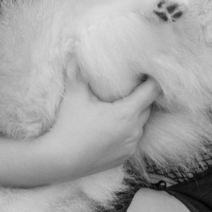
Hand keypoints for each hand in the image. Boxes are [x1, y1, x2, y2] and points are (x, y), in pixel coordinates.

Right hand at [34, 78, 159, 180]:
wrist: (59, 160)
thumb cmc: (68, 126)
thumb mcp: (75, 94)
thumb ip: (80, 71)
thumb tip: (78, 51)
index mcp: (127, 113)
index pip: (152, 91)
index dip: (152, 79)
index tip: (147, 71)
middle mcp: (134, 131)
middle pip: (148, 107)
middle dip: (142, 96)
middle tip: (131, 86)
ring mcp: (130, 146)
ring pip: (141, 124)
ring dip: (135, 114)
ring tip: (120, 105)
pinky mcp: (124, 157)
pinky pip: (133, 139)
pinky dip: (128, 130)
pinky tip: (113, 126)